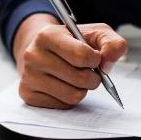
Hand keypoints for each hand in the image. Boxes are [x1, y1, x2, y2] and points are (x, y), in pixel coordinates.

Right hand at [12, 14, 127, 108]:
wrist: (42, 50)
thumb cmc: (71, 42)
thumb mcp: (94, 33)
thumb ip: (111, 43)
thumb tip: (109, 61)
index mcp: (48, 35)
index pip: (82, 56)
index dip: (96, 60)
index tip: (95, 58)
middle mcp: (33, 56)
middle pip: (80, 79)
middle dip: (93, 78)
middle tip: (90, 72)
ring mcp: (29, 77)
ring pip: (73, 96)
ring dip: (83, 90)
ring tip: (76, 78)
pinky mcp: (29, 95)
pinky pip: (63, 105)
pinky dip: (70, 98)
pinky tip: (64, 86)